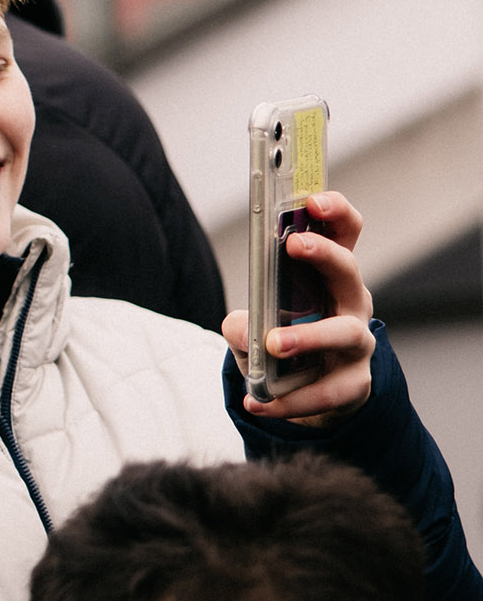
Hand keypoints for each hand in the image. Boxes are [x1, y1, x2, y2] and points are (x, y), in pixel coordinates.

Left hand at [224, 191, 376, 427]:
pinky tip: (258, 401)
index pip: (345, 233)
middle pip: (349, 271)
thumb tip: (243, 328)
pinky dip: (290, 399)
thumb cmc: (284, 341)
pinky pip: (326, 391)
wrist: (306, 392)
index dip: (335, 212)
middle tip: (293, 245)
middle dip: (324, 254)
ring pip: (344, 333)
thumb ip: (243, 321)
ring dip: (308, 336)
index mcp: (329, 276)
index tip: (313, 200)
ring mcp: (357, 344)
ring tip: (273, 344)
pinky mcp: (353, 383)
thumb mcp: (256, 324)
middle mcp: (351, 303)